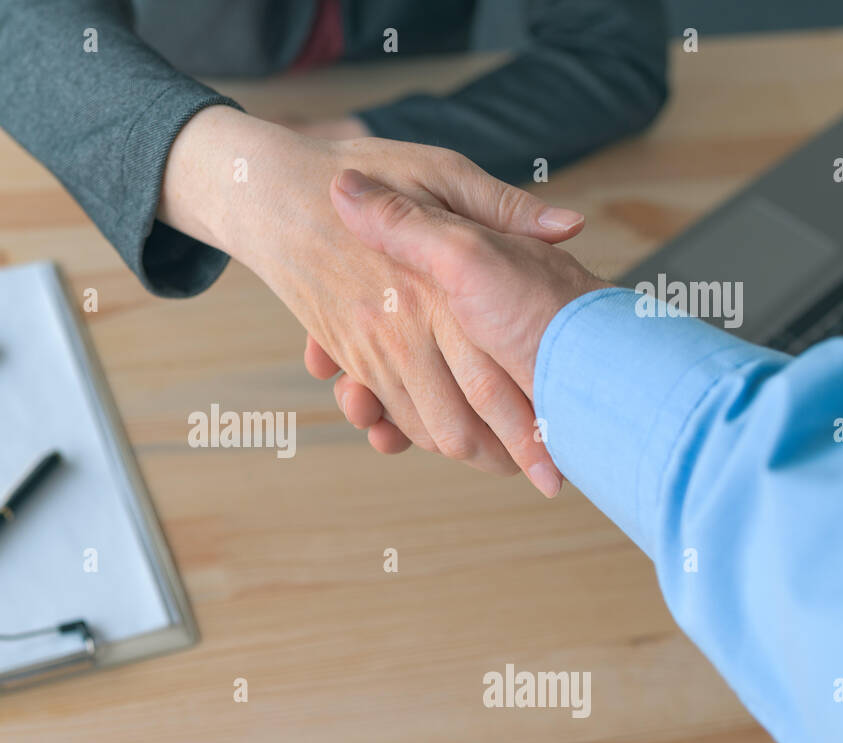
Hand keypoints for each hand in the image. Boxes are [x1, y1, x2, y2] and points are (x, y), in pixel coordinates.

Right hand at [158, 107, 586, 492]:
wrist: (271, 198)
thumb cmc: (373, 172)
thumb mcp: (443, 172)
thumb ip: (505, 208)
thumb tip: (571, 222)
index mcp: (449, 280)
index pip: (499, 378)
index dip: (533, 431)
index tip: (561, 468)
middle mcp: (413, 322)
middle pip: (463, 422)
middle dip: (506, 456)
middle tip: (542, 471)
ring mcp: (379, 344)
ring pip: (425, 427)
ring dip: (462, 449)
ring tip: (501, 457)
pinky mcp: (355, 355)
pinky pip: (388, 411)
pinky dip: (410, 431)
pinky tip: (432, 425)